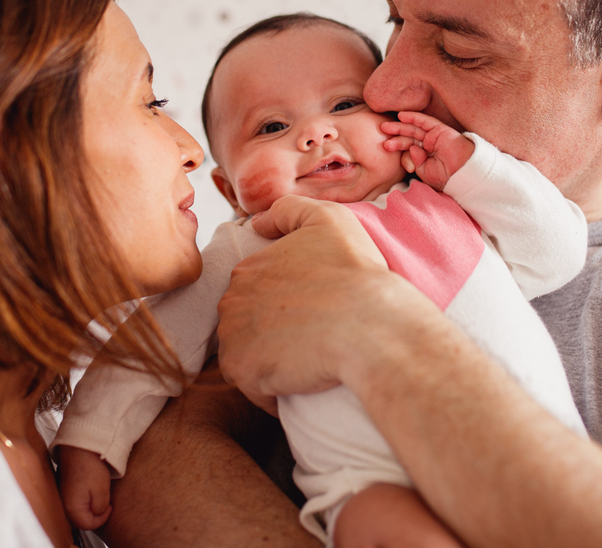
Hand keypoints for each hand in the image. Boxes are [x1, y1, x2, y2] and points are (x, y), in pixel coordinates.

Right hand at [55, 445, 112, 529]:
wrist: (80, 444)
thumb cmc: (90, 464)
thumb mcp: (102, 490)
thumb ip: (100, 508)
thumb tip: (98, 514)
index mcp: (71, 507)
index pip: (88, 525)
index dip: (102, 518)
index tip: (110, 506)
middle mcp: (63, 503)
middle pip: (81, 518)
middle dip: (95, 512)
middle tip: (105, 499)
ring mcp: (62, 494)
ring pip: (78, 508)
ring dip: (90, 504)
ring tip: (98, 490)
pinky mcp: (64, 485)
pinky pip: (75, 498)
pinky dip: (84, 496)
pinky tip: (91, 485)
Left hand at [217, 195, 436, 402]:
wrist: (370, 326)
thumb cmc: (355, 274)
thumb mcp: (329, 219)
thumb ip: (288, 211)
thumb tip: (258, 222)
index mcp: (249, 268)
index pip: (254, 292)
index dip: (281, 305)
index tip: (309, 313)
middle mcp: (232, 298)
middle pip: (245, 323)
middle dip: (269, 332)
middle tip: (308, 338)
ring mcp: (232, 335)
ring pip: (244, 354)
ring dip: (267, 360)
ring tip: (305, 361)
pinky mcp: (241, 369)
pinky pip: (250, 387)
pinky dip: (270, 391)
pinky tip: (299, 383)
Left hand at [380, 111, 474, 190]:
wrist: (463, 174)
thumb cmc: (447, 177)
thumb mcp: (425, 173)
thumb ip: (416, 162)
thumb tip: (410, 149)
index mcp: (425, 155)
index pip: (408, 147)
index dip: (397, 146)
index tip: (385, 146)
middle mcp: (428, 144)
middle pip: (408, 136)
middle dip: (395, 134)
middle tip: (380, 132)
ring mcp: (434, 136)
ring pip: (414, 128)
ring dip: (400, 126)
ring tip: (386, 126)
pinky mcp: (440, 130)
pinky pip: (425, 121)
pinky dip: (414, 117)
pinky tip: (402, 116)